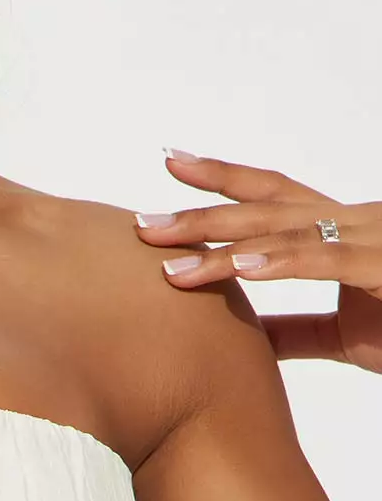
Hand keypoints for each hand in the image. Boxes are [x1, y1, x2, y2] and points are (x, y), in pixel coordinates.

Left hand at [133, 148, 381, 372]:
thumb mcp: (346, 335)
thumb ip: (297, 331)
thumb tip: (246, 336)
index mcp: (346, 232)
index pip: (277, 196)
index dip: (225, 181)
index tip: (173, 165)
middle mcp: (358, 224)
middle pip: (269, 206)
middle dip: (202, 211)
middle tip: (142, 222)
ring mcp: (374, 241)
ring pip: (286, 233)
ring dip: (222, 245)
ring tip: (167, 260)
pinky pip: (328, 261)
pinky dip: (281, 262)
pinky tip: (239, 268)